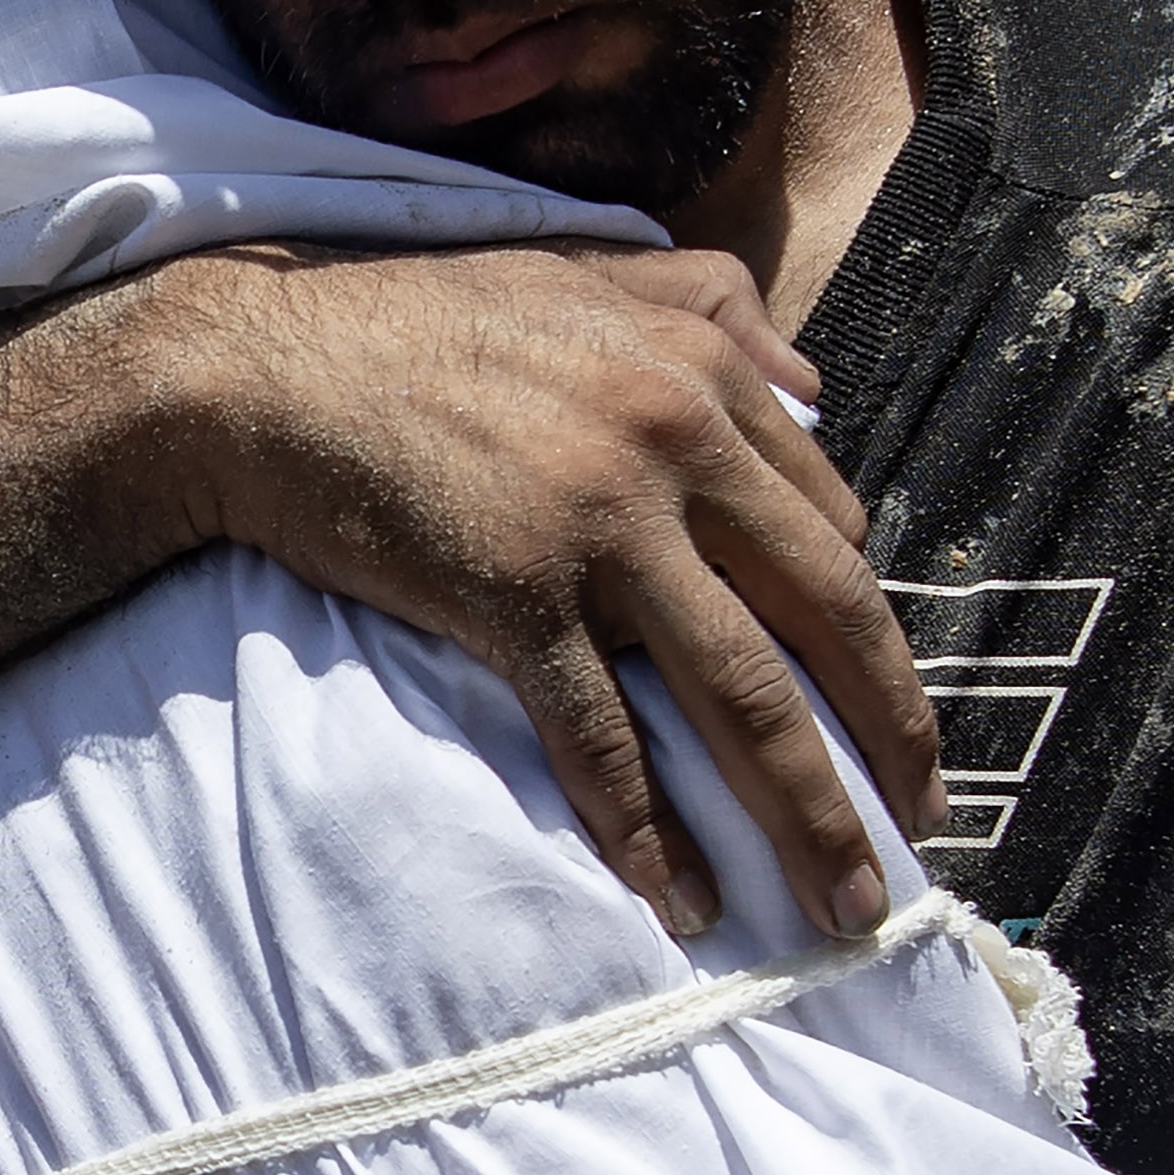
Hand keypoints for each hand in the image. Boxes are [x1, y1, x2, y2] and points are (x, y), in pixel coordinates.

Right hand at [151, 246, 933, 938]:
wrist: (254, 366)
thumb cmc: (409, 321)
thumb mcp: (582, 270)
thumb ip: (708, 302)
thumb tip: (811, 380)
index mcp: (703, 373)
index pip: (831, 526)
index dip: (868, 632)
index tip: (881, 711)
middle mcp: (674, 444)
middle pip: (826, 618)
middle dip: (891, 739)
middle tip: (919, 829)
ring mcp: (598, 525)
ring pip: (744, 692)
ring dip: (806, 814)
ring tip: (842, 904)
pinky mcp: (514, 595)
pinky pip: (603, 735)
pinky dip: (648, 828)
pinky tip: (682, 895)